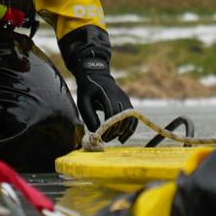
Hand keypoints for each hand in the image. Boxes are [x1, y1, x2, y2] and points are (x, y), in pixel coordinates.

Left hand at [59, 26, 135, 141]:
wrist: (97, 74)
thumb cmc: (87, 88)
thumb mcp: (83, 100)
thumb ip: (88, 115)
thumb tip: (96, 130)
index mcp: (106, 94)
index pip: (111, 112)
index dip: (107, 125)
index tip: (101, 135)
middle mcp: (119, 96)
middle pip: (121, 117)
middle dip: (114, 131)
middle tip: (106, 139)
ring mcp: (125, 99)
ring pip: (130, 118)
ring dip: (124, 131)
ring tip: (116, 140)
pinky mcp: (128, 102)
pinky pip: (133, 117)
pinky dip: (130, 128)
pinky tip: (123, 137)